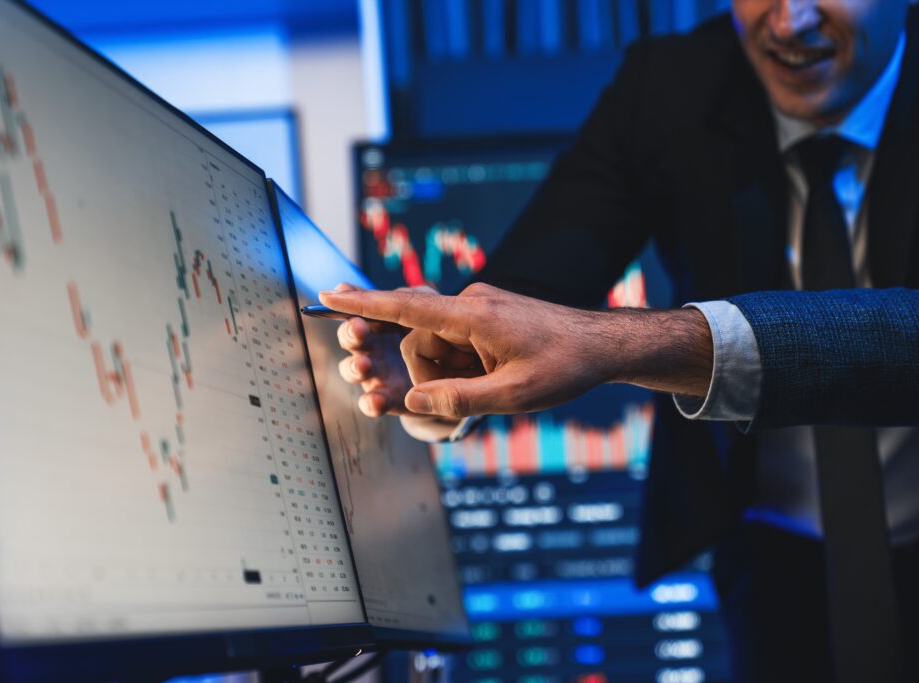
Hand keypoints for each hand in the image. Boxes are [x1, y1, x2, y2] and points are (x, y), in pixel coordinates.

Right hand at [320, 283, 712, 419]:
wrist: (603, 345)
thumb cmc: (564, 366)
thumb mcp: (515, 395)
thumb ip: (460, 400)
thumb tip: (415, 401)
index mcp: (474, 316)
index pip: (406, 307)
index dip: (364, 303)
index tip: (328, 294)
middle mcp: (470, 305)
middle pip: (419, 341)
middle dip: (427, 373)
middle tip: (463, 389)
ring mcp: (478, 309)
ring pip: (436, 346)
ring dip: (451, 374)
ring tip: (495, 384)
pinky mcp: (485, 317)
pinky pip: (455, 344)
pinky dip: (461, 366)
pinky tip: (492, 375)